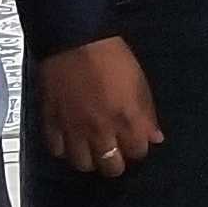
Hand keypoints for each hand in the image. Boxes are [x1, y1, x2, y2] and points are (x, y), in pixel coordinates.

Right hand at [35, 37, 165, 178]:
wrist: (73, 39)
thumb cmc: (109, 54)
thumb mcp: (140, 82)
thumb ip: (147, 114)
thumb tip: (155, 136)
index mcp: (127, 119)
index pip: (138, 152)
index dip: (137, 147)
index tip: (135, 141)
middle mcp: (101, 130)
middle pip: (112, 167)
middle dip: (116, 161)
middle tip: (115, 150)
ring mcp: (74, 129)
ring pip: (83, 164)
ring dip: (90, 158)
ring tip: (92, 148)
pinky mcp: (52, 123)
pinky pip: (57, 150)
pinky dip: (63, 148)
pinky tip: (70, 139)